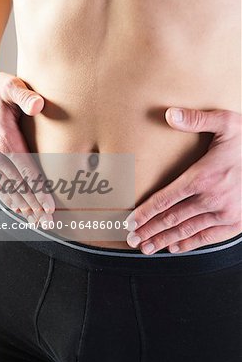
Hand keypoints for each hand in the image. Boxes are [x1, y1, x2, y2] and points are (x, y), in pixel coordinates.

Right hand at [0, 71, 54, 224]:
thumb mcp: (10, 86)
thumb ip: (24, 96)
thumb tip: (38, 104)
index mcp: (5, 141)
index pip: (26, 172)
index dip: (39, 191)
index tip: (50, 207)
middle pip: (19, 187)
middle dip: (35, 207)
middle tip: (50, 224)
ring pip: (8, 190)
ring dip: (24, 208)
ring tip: (37, 223)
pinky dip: (10, 200)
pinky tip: (19, 210)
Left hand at [126, 107, 241, 253]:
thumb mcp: (227, 123)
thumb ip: (196, 120)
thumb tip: (169, 113)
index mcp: (203, 176)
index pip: (165, 199)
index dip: (145, 213)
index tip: (130, 221)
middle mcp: (212, 199)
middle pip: (171, 219)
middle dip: (148, 230)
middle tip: (131, 239)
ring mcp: (225, 213)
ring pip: (186, 231)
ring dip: (164, 241)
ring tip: (147, 247)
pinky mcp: (236, 223)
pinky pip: (208, 237)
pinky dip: (190, 244)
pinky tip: (175, 247)